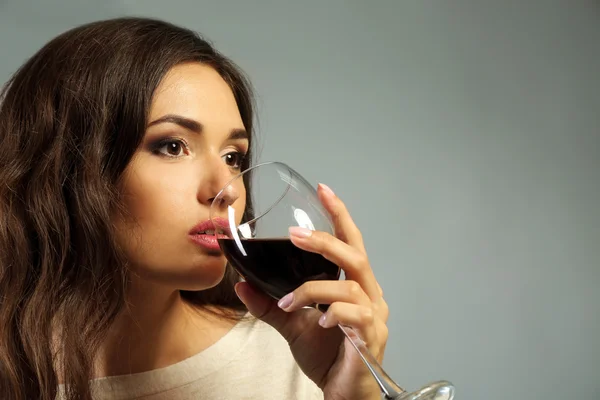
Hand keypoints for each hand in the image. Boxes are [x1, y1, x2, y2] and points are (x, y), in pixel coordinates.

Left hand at [235, 183, 388, 399]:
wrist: (342, 395)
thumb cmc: (327, 357)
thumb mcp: (292, 326)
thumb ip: (270, 304)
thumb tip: (242, 284)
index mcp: (355, 287)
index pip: (351, 243)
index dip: (339, 215)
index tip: (324, 189)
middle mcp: (370, 296)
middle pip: (355, 256)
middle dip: (325, 241)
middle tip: (294, 234)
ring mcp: (374, 317)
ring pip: (349, 287)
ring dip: (313, 289)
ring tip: (288, 301)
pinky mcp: (372, 338)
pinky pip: (354, 316)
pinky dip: (331, 313)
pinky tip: (317, 321)